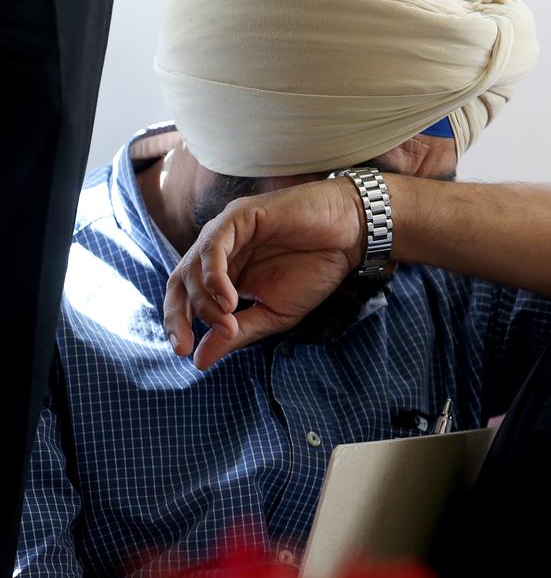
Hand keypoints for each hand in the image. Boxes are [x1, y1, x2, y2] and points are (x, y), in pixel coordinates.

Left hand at [163, 177, 364, 369]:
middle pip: (179, 282)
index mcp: (224, 273)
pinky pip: (213, 247)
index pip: (186, 298)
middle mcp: (219, 251)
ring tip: (228, 322)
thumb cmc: (314, 269)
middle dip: (177, 316)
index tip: (184, 353)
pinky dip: (214, 276)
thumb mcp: (273, 314)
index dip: (178, 324)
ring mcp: (226, 232)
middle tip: (184, 345)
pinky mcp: (239, 216)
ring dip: (204, 302)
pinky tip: (229, 300)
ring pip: (193, 267)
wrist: (347, 237)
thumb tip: (199, 361)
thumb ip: (237, 333)